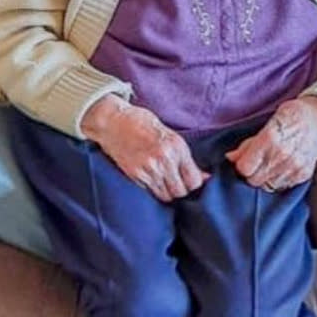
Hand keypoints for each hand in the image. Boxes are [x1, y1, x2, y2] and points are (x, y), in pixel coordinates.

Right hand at [82, 96, 208, 200]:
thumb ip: (184, 156)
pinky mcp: (135, 174)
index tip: (190, 181)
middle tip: (176, 183)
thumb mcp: (168, 134)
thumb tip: (204, 176)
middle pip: (181, 192)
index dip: (194, 184)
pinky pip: (150, 192)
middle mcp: (165, 158)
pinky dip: (152, 189)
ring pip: (166, 196)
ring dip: (166, 191)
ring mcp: (149, 168)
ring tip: (163, 181)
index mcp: (177, 146)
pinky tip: (150, 178)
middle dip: (180, 190)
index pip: (194, 180)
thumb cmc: (141, 122)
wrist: (113, 120)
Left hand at [226, 97, 316, 189]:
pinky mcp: (303, 176)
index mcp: (270, 139)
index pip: (245, 168)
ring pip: (267, 186)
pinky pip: (281, 187)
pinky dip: (277, 180)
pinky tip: (279, 168)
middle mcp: (283, 156)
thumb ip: (250, 143)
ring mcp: (294, 168)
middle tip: (254, 163)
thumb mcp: (270, 121)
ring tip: (267, 165)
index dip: (241, 165)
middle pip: (254, 180)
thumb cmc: (294, 115)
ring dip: (263, 178)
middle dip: (250, 173)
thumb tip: (231, 157)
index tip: (242, 160)